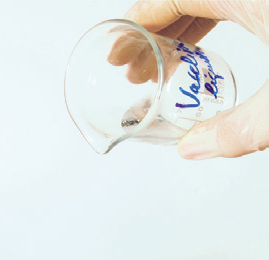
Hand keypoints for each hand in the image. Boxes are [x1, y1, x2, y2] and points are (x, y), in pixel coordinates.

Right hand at [125, 0, 267, 158]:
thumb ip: (238, 127)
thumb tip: (193, 147)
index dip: (138, 23)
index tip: (119, 51)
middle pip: (184, 0)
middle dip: (152, 36)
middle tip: (135, 70)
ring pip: (208, 3)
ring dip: (177, 33)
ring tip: (161, 68)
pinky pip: (231, 6)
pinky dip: (207, 26)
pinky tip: (200, 56)